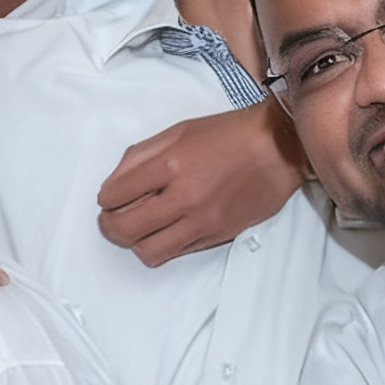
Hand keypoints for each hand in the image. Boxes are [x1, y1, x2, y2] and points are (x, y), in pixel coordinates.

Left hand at [97, 102, 304, 266]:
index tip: (110, 196)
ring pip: (147, 251)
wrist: (279, 147)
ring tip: (139, 228)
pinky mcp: (217, 235)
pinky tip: (166, 228)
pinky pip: (177, 253)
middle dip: (109, 225)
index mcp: (170, 164)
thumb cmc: (230, 135)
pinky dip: (163, 244)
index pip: (114, 194)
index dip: (106, 198)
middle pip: (124, 229)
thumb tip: (115, 182)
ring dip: (135, 241)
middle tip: (112, 218)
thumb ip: (141, 155)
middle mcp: (184, 196)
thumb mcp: (179, 131)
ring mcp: (202, 220)